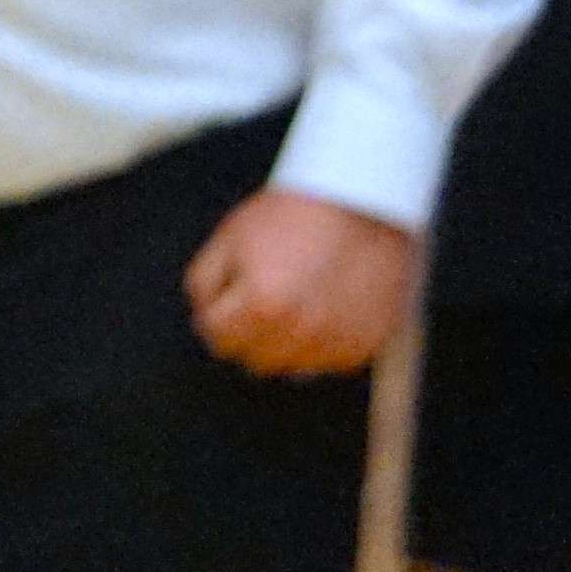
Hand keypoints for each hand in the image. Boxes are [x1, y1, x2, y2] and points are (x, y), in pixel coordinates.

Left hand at [182, 189, 417, 377]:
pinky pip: (331, 362)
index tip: (230, 301)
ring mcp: (337, 341)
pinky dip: (324, 344)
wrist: (360, 203)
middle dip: (251, 335)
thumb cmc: (293, 216)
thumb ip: (204, 284)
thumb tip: (204, 319)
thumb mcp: (229, 238)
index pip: (219, 340)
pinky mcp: (366, 345)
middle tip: (265, 300)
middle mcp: (301, 332)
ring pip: (294, 368)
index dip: (219, 318)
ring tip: (298, 300)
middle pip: (256, 361)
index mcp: (261, 306)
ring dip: (289, 343)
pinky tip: (325, 308)